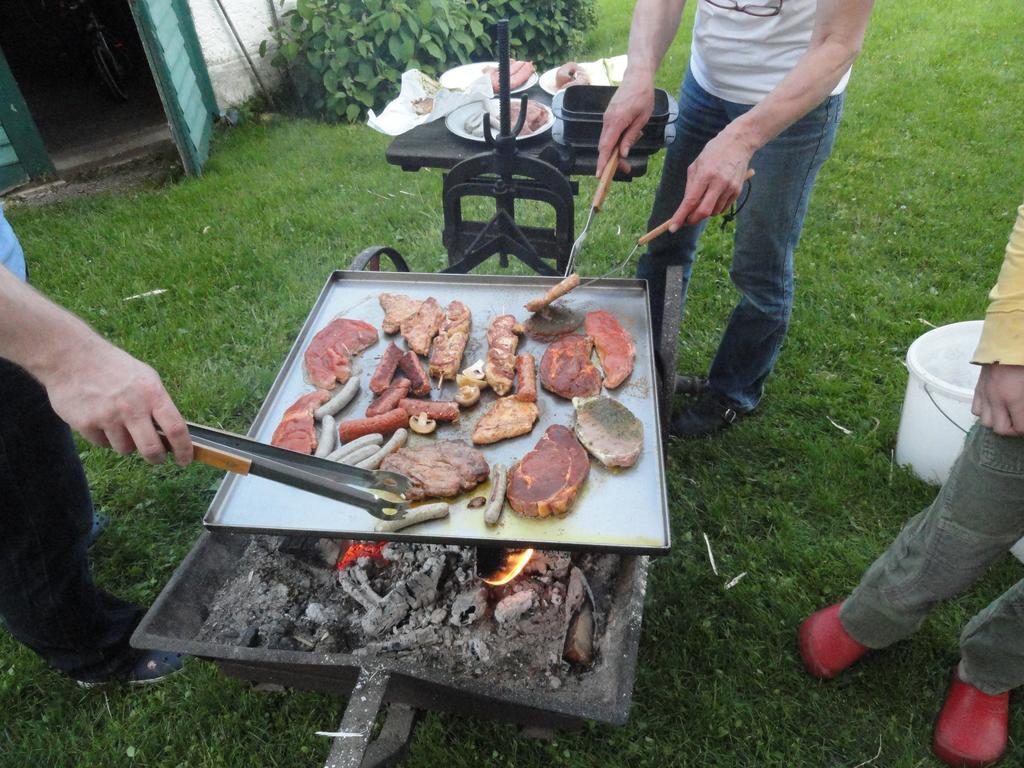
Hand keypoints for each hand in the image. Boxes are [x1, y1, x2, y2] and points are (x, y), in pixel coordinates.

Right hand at [40, 336, 193, 464]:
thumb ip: (158, 403)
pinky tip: (99, 418)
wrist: (71, 357)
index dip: (184, 449)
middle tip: (156, 457)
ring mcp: (108, 416)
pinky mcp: (86, 424)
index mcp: (152, 393)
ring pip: (125, 449)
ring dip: (126, 443)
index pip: (176, 429)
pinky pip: (102, 444)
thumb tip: (172, 434)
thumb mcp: (145, 377)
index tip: (185, 460)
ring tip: (118, 422)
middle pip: (151, 449)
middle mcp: (132, 407)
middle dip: (156, 458)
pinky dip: (104, 437)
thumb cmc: (113, 367)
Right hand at [596, 73, 654, 178]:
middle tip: (625, 169)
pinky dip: (614, 142)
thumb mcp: (642, 118)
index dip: (603, 161)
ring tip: (626, 159)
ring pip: (606, 140)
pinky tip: (625, 142)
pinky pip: (608, 133)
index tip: (600, 173)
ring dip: (613, 151)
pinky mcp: (608, 116)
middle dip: (611, 160)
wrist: (637, 76)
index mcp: (616, 121)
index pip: (606, 146)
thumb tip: (623, 153)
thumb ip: (631, 136)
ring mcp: (606, 118)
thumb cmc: (643, 96)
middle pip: (604, 146)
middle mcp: (608, 120)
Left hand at [669, 127, 754, 229]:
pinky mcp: (737, 191)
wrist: (738, 143)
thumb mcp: (696, 165)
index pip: (690, 201)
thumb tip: (686, 206)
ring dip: (705, 212)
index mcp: (705, 175)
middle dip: (692, 220)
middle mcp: (718, 183)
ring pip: (714, 212)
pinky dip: (715, 208)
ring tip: (703, 200)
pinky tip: (714, 197)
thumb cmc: (713, 152)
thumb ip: (690, 186)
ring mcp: (730, 188)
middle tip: (686, 220)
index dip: (680, 216)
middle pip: (704, 212)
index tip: (672, 227)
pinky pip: (723, 207)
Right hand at [971, 363, 1023, 436]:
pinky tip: (996, 407)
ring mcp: (985, 394)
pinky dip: (985, 412)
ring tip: (1008, 416)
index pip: (1020, 427)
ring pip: (986, 422)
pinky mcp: (978, 388)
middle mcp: (996, 400)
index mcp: (1014, 398)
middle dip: (1014, 430)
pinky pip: (976, 409)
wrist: (1008, 340)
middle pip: (1001, 429)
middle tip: (1022, 423)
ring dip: (998, 422)